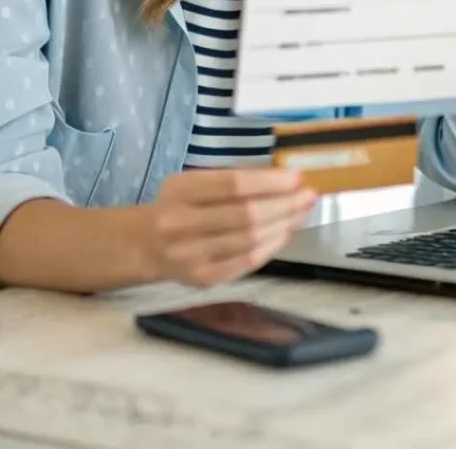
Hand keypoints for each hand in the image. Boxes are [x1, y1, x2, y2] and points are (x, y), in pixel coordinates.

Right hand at [140, 168, 316, 286]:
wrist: (146, 244)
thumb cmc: (181, 205)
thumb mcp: (195, 181)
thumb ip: (232, 179)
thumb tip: (284, 178)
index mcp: (180, 191)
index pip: (233, 185)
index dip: (270, 182)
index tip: (297, 176)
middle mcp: (181, 224)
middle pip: (246, 214)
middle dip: (285, 204)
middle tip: (309, 195)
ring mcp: (191, 255)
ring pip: (250, 239)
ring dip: (284, 224)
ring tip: (302, 212)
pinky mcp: (203, 278)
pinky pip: (247, 262)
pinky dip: (271, 246)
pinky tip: (285, 232)